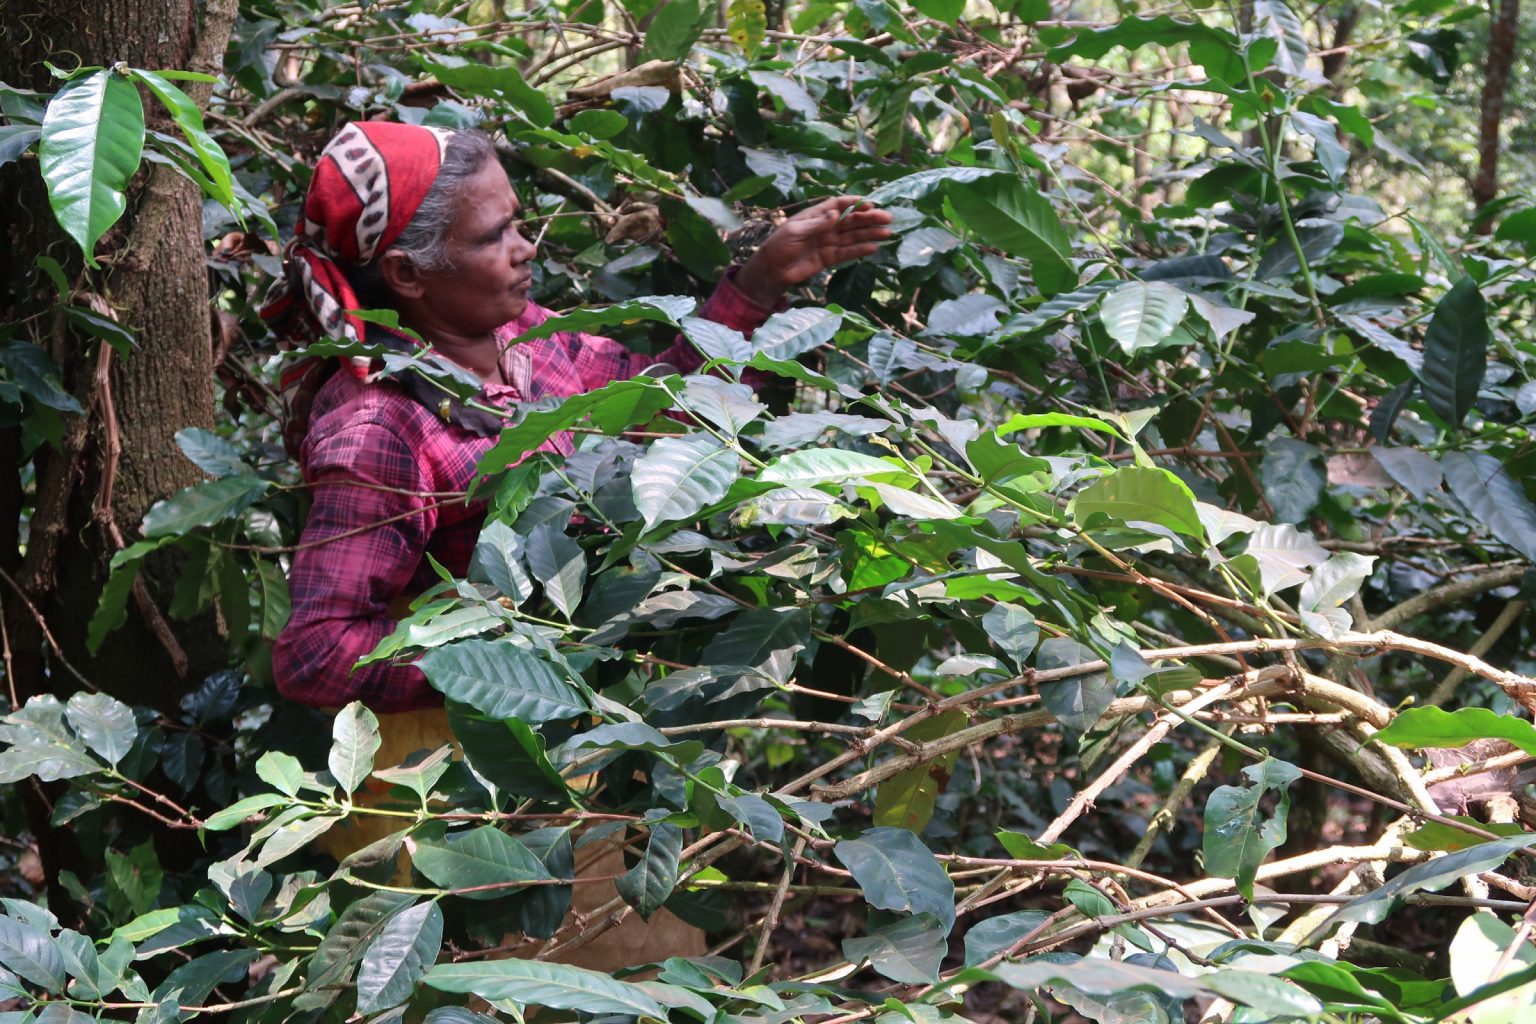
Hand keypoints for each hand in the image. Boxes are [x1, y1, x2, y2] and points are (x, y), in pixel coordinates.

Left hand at [736, 196, 892, 306]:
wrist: (771, 272)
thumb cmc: (778, 246)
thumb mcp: (795, 232)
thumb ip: (817, 224)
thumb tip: (836, 214)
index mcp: (815, 215)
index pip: (839, 205)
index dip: (855, 204)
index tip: (871, 204)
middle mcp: (824, 227)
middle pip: (850, 221)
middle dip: (869, 219)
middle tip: (888, 218)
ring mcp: (827, 242)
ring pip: (853, 237)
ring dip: (870, 234)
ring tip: (888, 233)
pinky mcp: (828, 258)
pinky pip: (847, 253)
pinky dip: (860, 250)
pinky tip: (874, 248)